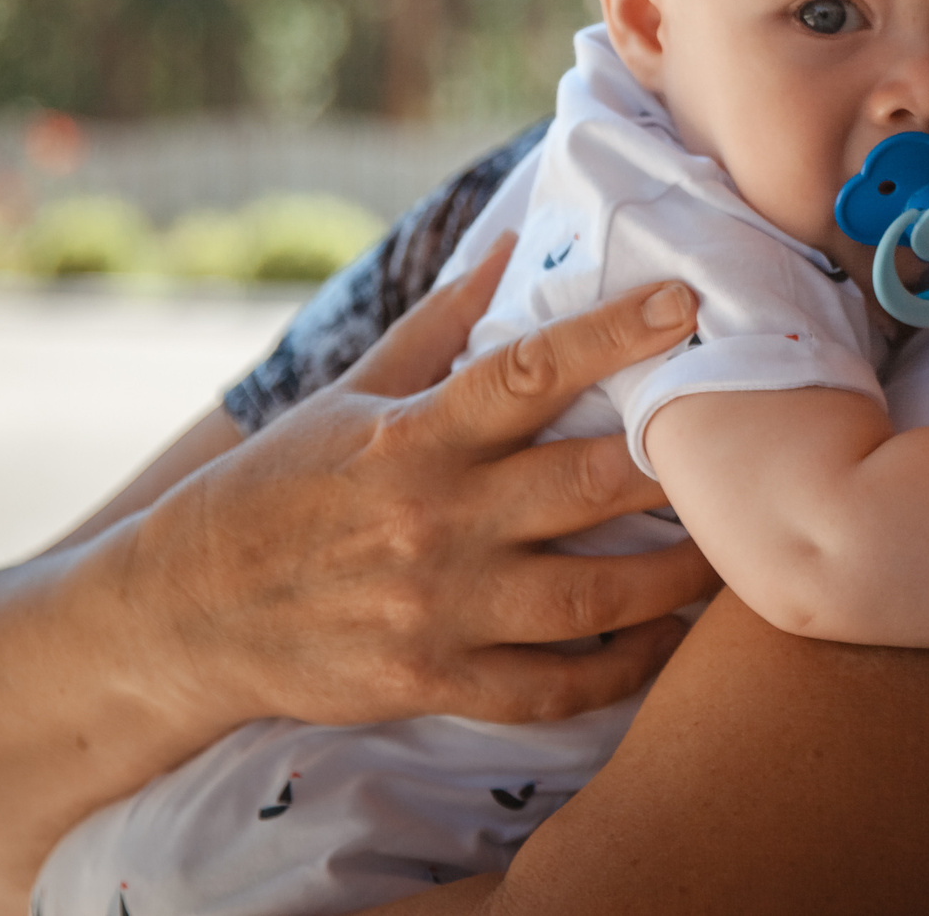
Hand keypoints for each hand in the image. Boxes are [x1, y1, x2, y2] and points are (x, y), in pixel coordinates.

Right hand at [130, 235, 719, 731]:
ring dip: (675, 576)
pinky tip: (667, 644)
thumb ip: (441, 326)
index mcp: (412, 437)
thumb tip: (517, 243)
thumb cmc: (273, 492)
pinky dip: (620, 670)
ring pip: (590, 596)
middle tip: (748, 440)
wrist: (180, 616)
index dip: (610, 333)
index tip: (683, 300)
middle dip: (677, 464)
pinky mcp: (432, 681)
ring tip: (734, 552)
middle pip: (586, 486)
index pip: (525, 371)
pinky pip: (550, 686)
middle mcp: (432, 520)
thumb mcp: (347, 395)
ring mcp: (437, 607)